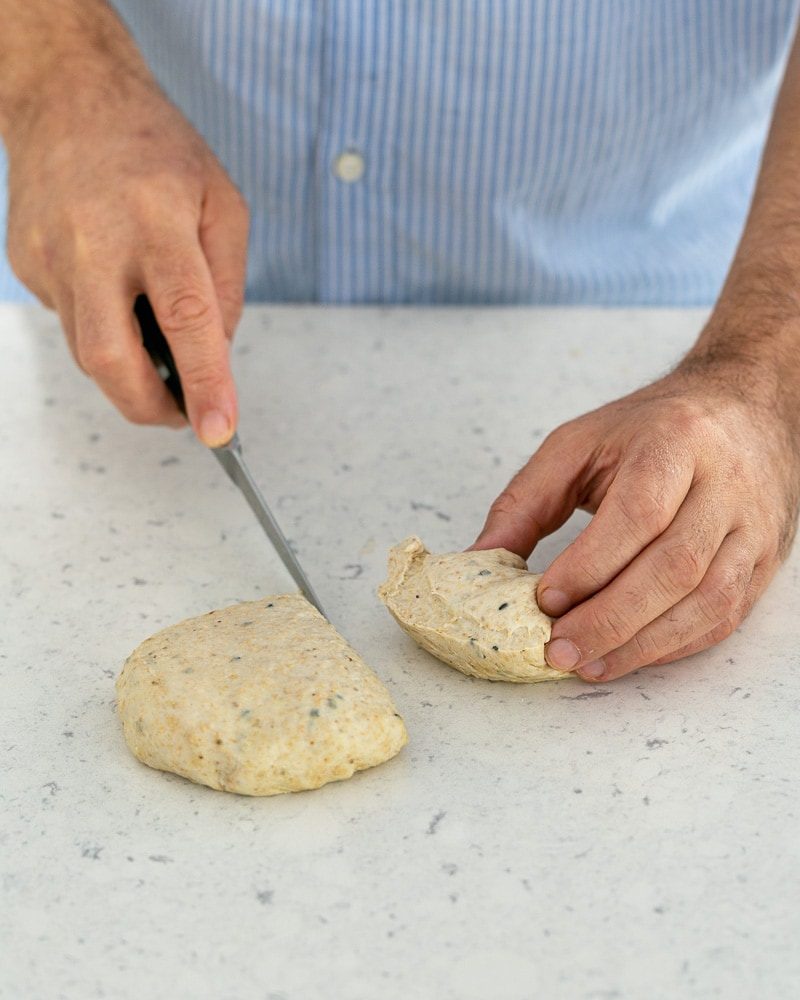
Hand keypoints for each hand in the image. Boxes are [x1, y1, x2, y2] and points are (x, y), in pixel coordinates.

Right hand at [5, 50, 247, 443]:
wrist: (67, 93)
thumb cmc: (154, 145)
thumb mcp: (222, 202)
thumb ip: (227, 285)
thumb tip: (218, 355)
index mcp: (157, 219)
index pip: (185, 318)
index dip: (204, 382)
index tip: (218, 429)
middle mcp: (94, 240)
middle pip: (112, 357)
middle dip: (150, 406)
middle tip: (183, 415)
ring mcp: (49, 255)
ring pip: (88, 352)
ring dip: (131, 371)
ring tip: (160, 347)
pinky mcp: (25, 264)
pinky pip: (73, 323)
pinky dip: (106, 327)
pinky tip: (117, 290)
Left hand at [472, 363, 799, 681]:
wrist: (742, 410)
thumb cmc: (651, 429)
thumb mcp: (578, 444)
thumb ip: (526, 501)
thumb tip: (479, 561)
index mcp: (676, 441)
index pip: (640, 513)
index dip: (592, 564)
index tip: (545, 599)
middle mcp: (725, 484)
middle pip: (676, 565)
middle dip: (611, 617)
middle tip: (558, 647)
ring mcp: (751, 527)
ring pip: (707, 600)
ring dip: (642, 644)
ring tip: (586, 664)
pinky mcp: (762, 562)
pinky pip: (723, 617)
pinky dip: (672, 645)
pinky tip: (627, 656)